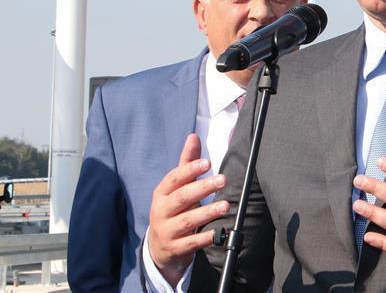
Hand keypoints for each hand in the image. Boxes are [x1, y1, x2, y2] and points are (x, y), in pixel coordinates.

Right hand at [147, 134, 229, 285]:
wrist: (159, 248)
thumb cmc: (172, 210)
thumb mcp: (176, 188)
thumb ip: (186, 164)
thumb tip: (194, 136)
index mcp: (162, 193)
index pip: (174, 179)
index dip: (190, 169)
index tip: (207, 162)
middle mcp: (161, 211)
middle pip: (182, 198)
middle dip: (203, 188)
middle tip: (223, 179)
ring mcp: (167, 231)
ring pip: (187, 220)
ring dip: (207, 212)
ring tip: (226, 205)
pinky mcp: (175, 249)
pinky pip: (191, 243)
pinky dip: (205, 238)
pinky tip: (218, 232)